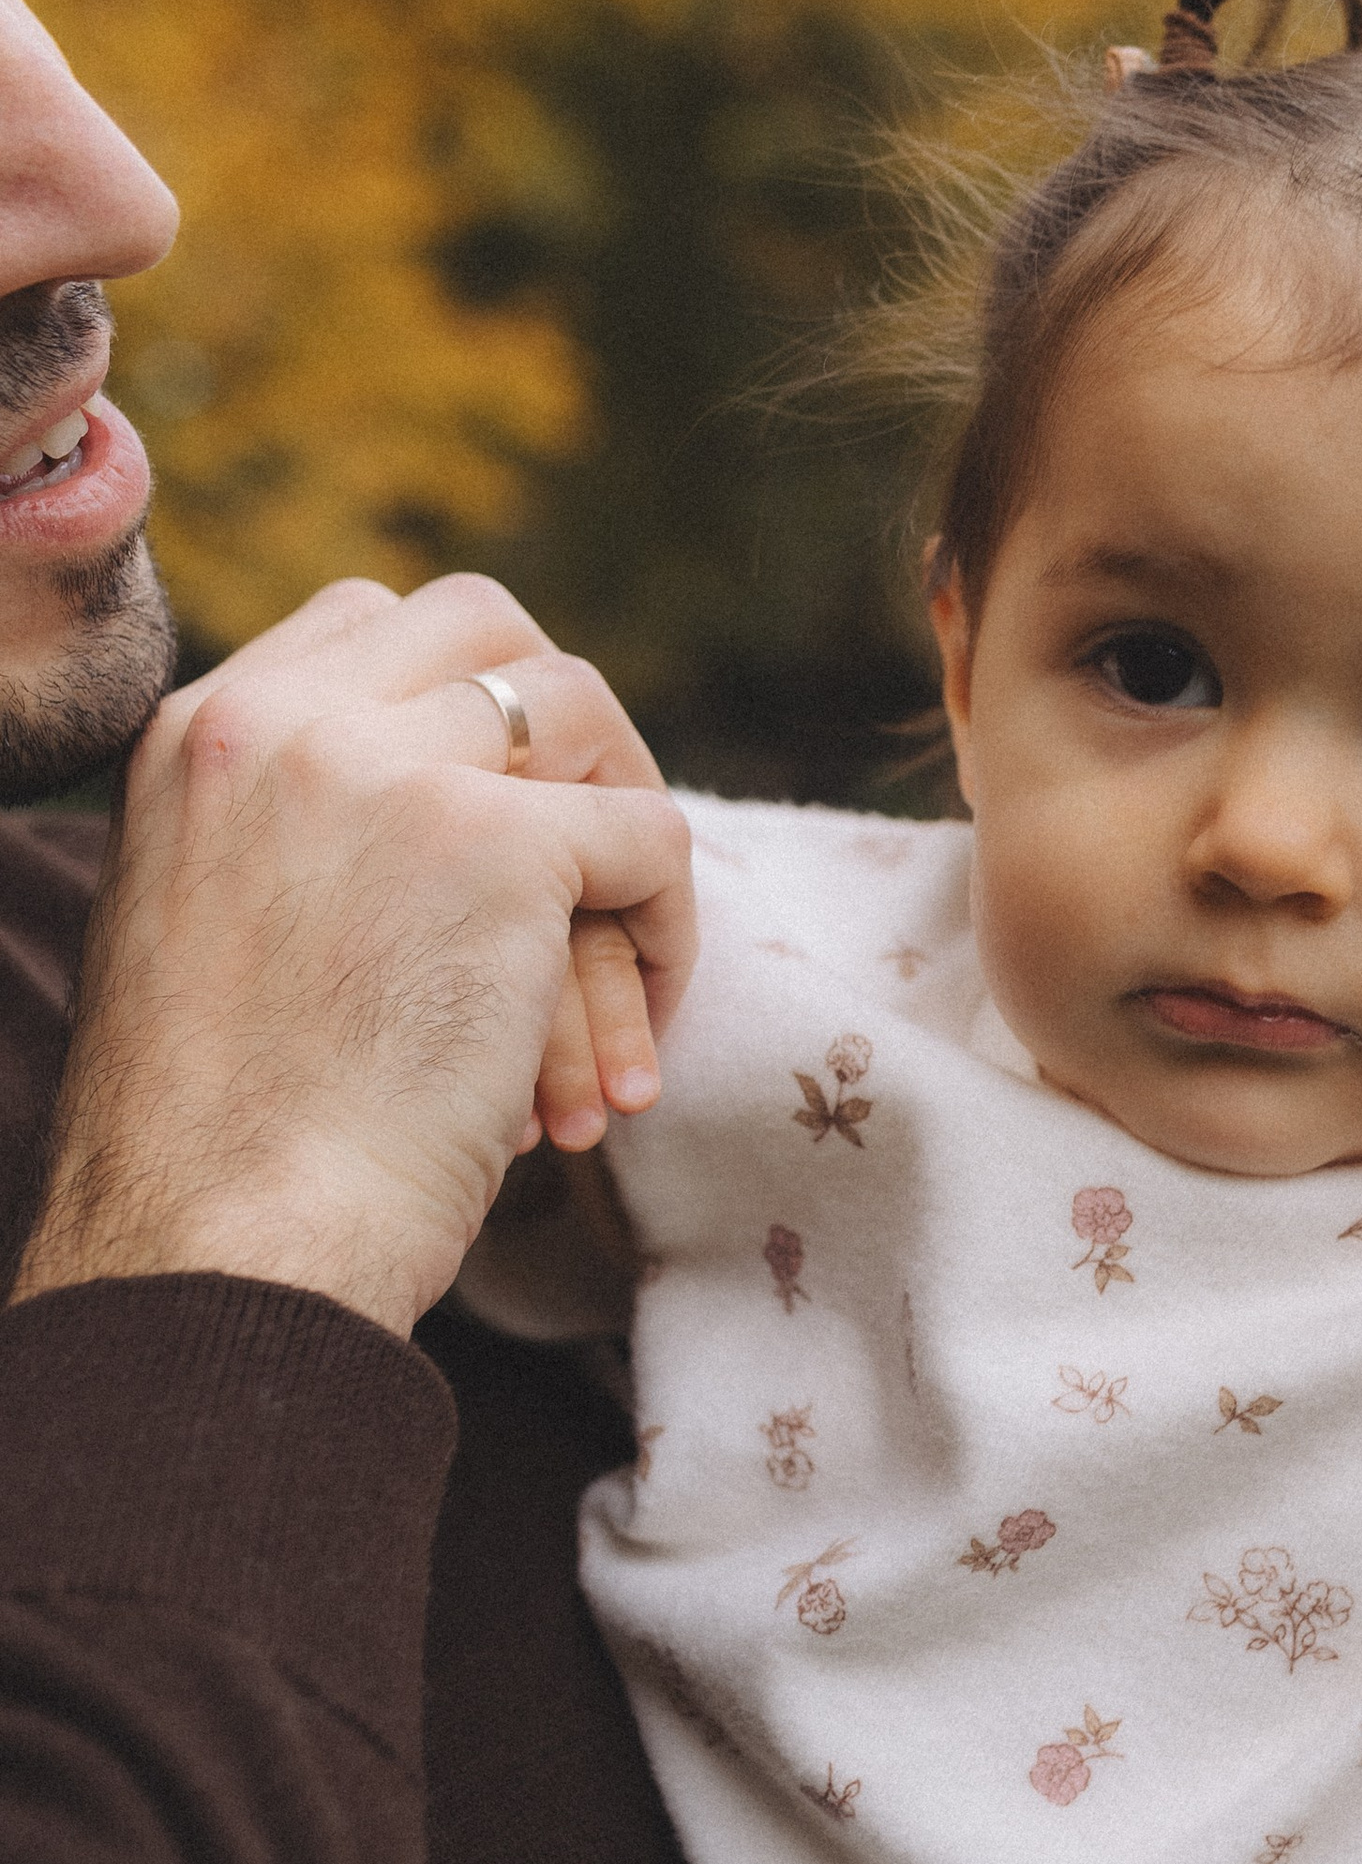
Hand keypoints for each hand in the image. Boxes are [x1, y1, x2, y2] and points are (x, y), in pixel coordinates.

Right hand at [15, 575, 694, 1335]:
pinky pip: (650, 835)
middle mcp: (279, 721)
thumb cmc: (219, 1144)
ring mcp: (389, 771)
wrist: (223, 1242)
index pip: (366, 623)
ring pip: (580, 709)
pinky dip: (666, 932)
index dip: (462, 705)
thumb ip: (297, 828)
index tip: (503, 808)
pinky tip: (639, 1039)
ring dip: (623, 828)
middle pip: (482, 621)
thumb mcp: (211, 922)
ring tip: (626, 961)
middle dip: (560, 723)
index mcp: (192, 733)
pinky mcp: (498, 847)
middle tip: (593, 848)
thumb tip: (461, 802)